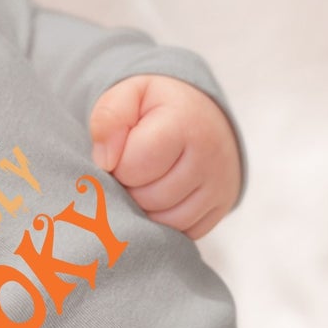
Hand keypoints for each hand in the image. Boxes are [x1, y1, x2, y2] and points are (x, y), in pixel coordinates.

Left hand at [88, 75, 241, 239]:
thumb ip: (109, 117)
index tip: (122, 150)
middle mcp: (210, 157)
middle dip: (131, 187)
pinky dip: (165, 221)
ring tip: (146, 180)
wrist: (200, 115)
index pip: (134, 166)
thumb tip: (105, 161)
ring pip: (166, 222)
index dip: (117, 164)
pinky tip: (161, 196)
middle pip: (149, 198)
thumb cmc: (157, 107)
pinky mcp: (222, 208)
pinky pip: (183, 233)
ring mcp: (220, 186)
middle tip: (133, 167)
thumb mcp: (129, 95)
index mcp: (185, 123)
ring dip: (145, 208)